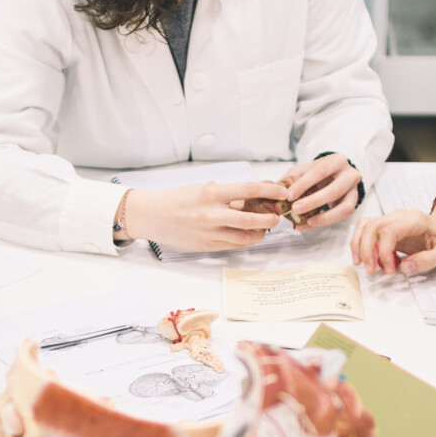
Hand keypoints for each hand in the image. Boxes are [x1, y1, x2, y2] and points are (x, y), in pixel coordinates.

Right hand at [122, 179, 290, 251]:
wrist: (153, 216)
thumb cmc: (177, 199)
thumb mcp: (202, 189)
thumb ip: (225, 195)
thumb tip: (250, 198)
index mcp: (212, 194)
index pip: (249, 190)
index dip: (270, 190)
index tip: (282, 192)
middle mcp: (212, 214)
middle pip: (251, 219)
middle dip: (270, 219)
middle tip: (276, 217)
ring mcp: (210, 233)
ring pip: (245, 237)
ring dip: (260, 233)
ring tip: (264, 228)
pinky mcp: (207, 246)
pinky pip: (233, 245)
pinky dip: (245, 241)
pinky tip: (248, 236)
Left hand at [281, 154, 361, 227]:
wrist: (336, 175)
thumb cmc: (318, 172)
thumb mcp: (305, 169)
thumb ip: (292, 177)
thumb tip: (276, 189)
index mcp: (336, 161)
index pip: (320, 171)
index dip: (304, 184)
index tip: (289, 195)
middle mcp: (349, 174)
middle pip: (335, 190)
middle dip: (314, 201)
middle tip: (295, 209)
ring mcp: (354, 190)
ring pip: (344, 207)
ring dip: (324, 217)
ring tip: (307, 222)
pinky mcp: (354, 203)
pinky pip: (342, 216)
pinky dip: (325, 222)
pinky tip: (310, 224)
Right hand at [348, 208, 435, 274]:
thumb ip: (428, 260)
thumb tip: (404, 266)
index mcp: (415, 219)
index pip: (389, 231)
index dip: (384, 252)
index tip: (390, 270)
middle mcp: (400, 215)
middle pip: (372, 227)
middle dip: (366, 250)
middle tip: (370, 271)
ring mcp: (391, 218)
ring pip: (365, 225)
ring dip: (358, 245)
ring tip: (361, 264)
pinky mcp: (386, 226)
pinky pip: (367, 230)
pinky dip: (362, 244)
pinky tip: (371, 259)